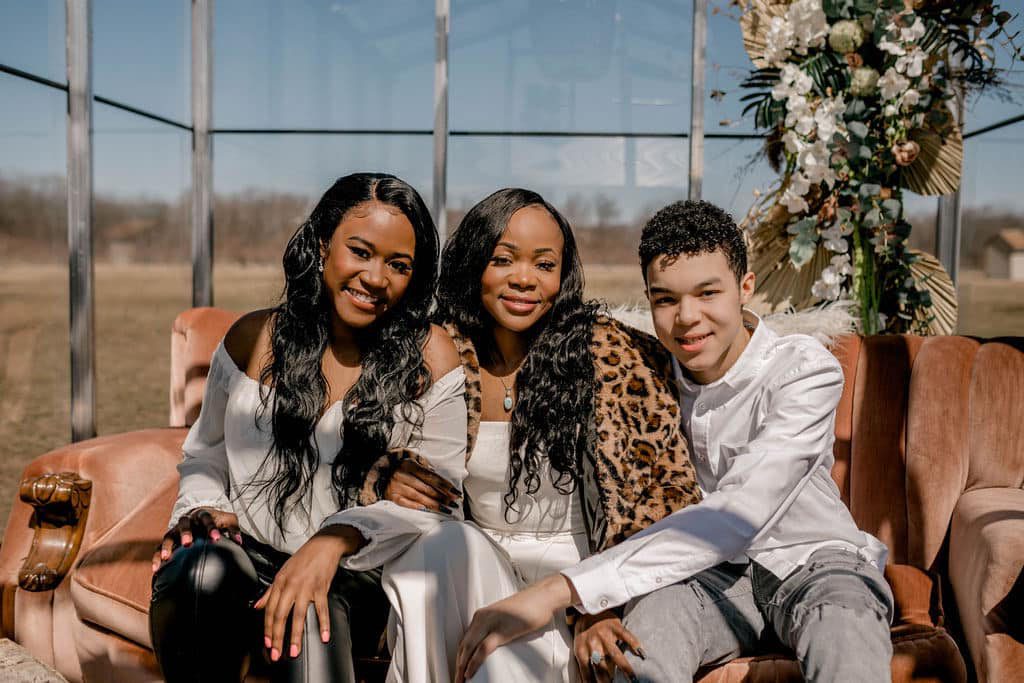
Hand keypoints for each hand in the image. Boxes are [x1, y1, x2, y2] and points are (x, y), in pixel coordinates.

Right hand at [152, 507, 240, 571]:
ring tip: (166, 557)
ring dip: (167, 546)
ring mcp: (176, 530)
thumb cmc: (217, 520)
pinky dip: (156, 557)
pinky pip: (158, 548)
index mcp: (202, 515)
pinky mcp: (169, 539)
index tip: (217, 538)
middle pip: (184, 524)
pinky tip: (156, 569)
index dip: (211, 528)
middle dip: (186, 533)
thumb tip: (239, 542)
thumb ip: (233, 529)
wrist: (201, 514)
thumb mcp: (228, 520)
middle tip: (188, 543)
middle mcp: (187, 521)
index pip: (206, 519)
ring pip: (168, 536)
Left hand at [253, 525, 364, 661]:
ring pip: (298, 615)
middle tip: (276, 653)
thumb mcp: (282, 572)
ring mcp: (306, 587)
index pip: (269, 609)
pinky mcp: (321, 587)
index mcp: (280, 582)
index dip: (267, 629)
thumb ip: (270, 591)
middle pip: (280, 615)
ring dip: (296, 635)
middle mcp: (291, 585)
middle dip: (277, 637)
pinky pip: (322, 609)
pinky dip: (323, 623)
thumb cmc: (304, 558)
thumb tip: (257, 606)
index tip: (267, 643)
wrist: (324, 545)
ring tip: (294, 650)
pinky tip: (324, 636)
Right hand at [385, 459, 460, 512]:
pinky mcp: (391, 496)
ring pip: (419, 497)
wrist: (379, 473)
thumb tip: (445, 484)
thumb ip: (427, 470)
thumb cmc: (403, 469)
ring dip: (434, 504)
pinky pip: (406, 503)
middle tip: (455, 504)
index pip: (432, 477)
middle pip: (427, 488)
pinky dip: (417, 507)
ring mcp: (396, 487)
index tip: (456, 493)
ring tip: (446, 510)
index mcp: (410, 465)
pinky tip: (428, 510)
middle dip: (443, 497)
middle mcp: (402, 475)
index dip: (446, 486)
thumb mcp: (413, 463)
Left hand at [455, 573, 576, 682]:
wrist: (543, 597)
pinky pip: (483, 650)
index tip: (458, 669)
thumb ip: (494, 628)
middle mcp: (482, 617)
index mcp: (482, 615)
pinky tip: (470, 673)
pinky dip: (474, 663)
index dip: (460, 656)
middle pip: (463, 645)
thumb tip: (489, 644)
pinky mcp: (501, 630)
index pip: (465, 639)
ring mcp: (491, 623)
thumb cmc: (528, 607)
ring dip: (462, 667)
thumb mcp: (504, 618)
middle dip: (458, 664)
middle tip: (456, 679)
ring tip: (460, 680)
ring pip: (469, 648)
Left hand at [573, 611, 642, 682]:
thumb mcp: (579, 648)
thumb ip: (585, 664)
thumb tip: (588, 682)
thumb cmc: (584, 632)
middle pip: (601, 668)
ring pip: (615, 655)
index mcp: (581, 651)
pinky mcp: (614, 626)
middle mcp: (593, 644)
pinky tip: (642, 653)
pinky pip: (626, 636)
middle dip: (607, 681)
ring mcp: (604, 635)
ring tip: (633, 679)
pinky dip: (634, 644)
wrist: (586, 608)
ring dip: (625, 668)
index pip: (587, 673)